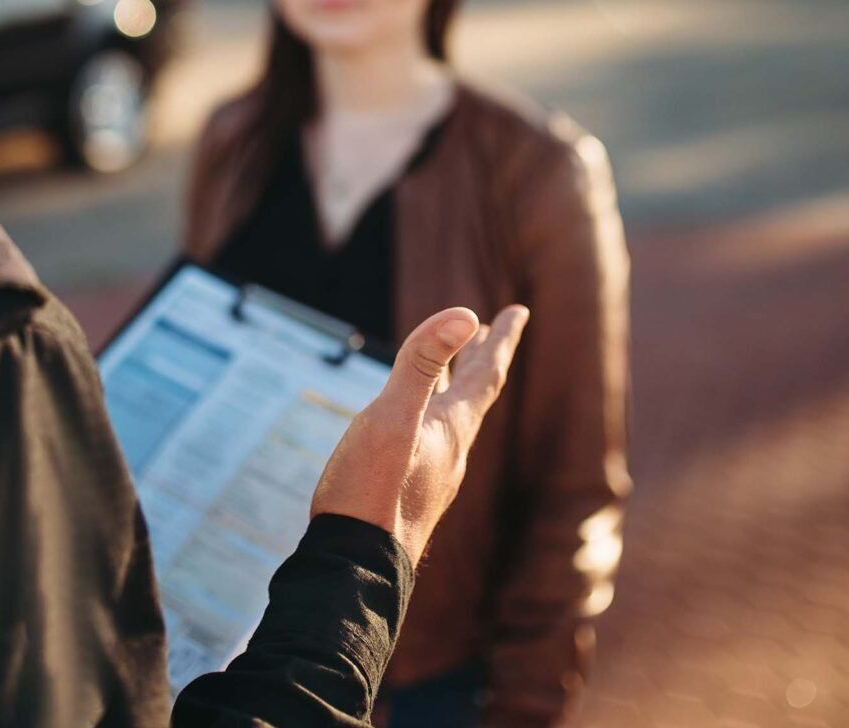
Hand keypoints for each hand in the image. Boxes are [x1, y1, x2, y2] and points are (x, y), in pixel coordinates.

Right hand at [310, 304, 529, 567]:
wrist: (357, 565)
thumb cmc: (372, 490)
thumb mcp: (393, 416)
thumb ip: (423, 364)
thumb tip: (464, 314)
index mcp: (452, 428)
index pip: (487, 374)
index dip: (502, 339)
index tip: (518, 310)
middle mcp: (451, 450)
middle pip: (475, 394)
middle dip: (482, 357)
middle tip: (490, 329)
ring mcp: (432, 474)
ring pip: (453, 418)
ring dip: (458, 386)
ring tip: (456, 369)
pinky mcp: (410, 492)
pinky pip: (432, 441)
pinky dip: (432, 416)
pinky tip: (415, 427)